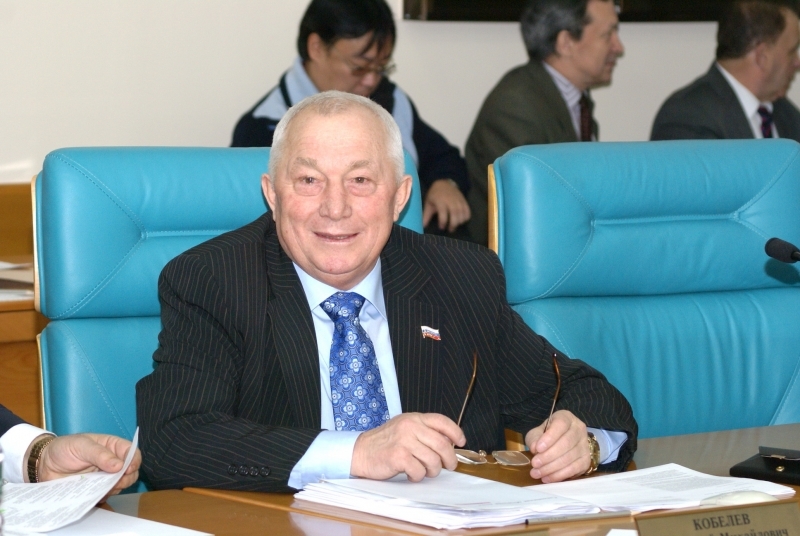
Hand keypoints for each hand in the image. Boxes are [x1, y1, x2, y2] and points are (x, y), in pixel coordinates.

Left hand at [37, 434, 141, 498]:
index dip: (134, 460)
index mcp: (112, 446)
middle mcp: (112, 462)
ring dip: (116, 488)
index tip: (127, 469)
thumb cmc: (64, 449)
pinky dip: (104, 496)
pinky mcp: (96, 489)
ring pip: (121, 485)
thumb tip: (119, 466)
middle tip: (115, 481)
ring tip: (103, 487)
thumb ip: (100, 455)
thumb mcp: (82, 446)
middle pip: (131, 471)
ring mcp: (105, 476)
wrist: (44, 464)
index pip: (132, 452)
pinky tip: (96, 493)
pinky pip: (106, 495)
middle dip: (127, 478)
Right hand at [350, 413, 465, 481]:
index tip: (461, 442)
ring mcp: (404, 441)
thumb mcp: (405, 428)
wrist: (361, 452)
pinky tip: (410, 474)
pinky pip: (419, 471)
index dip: (455, 432)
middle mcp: (410, 427)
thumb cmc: (385, 442)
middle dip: (449, 459)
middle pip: (442, 444)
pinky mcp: (398, 457)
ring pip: (433, 461)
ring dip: (432, 471)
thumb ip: (424, 431)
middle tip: (448, 466)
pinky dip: (417, 477)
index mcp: (414, 418)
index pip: (442, 421)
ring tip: (424, 471)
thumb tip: (449, 443)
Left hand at [422, 179, 470, 232]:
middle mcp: (451, 201)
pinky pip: (468, 211)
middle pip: (455, 214)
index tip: (441, 227)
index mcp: (440, 201)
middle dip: (453, 224)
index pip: (443, 214)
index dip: (443, 222)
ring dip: (460, 222)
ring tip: (455, 226)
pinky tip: (461, 220)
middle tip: (450, 229)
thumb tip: (423, 226)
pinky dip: (466, 217)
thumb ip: (426, 215)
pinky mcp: (464, 201)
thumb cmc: (435, 194)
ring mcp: (459, 201)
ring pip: (462, 214)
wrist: (444, 182)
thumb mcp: (428, 203)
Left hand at [525, 410, 590, 482]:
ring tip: (537, 473)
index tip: (537, 449)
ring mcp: (585, 445)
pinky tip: (547, 478)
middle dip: (548, 456)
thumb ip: (535, 438)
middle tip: (534, 464)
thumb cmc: (548, 435)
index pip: (560, 425)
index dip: (549, 437)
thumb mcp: (538, 432)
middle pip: (566, 443)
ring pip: (569, 458)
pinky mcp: (586, 460)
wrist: (565, 442)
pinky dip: (559, 475)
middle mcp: (579, 429)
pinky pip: (574, 469)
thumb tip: (535, 448)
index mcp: (566, 418)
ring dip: (551, 468)